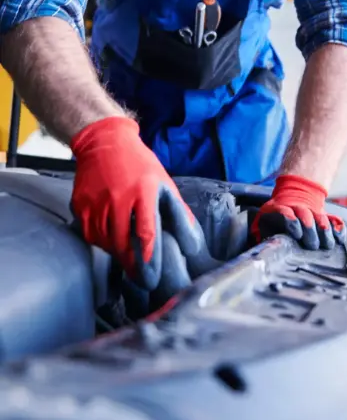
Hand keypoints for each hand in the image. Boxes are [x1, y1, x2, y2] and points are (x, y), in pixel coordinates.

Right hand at [70, 116, 209, 288]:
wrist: (105, 141)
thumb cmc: (139, 164)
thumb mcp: (163, 183)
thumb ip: (178, 212)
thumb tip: (192, 241)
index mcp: (143, 190)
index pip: (146, 230)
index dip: (148, 256)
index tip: (151, 275)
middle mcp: (118, 196)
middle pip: (122, 242)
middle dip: (132, 264)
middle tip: (141, 278)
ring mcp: (96, 200)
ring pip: (105, 240)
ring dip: (116, 252)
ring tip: (126, 254)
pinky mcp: (80, 202)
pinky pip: (89, 233)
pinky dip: (100, 241)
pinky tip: (110, 238)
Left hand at [250, 173, 345, 250]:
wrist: (295, 191)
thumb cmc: (277, 216)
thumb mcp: (264, 220)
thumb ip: (261, 233)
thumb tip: (260, 248)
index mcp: (280, 208)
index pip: (285, 213)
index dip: (291, 222)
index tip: (297, 234)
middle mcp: (298, 208)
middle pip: (305, 216)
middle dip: (310, 230)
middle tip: (312, 245)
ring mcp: (312, 211)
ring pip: (320, 218)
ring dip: (324, 230)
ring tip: (327, 243)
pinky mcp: (325, 215)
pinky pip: (334, 219)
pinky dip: (338, 228)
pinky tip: (340, 238)